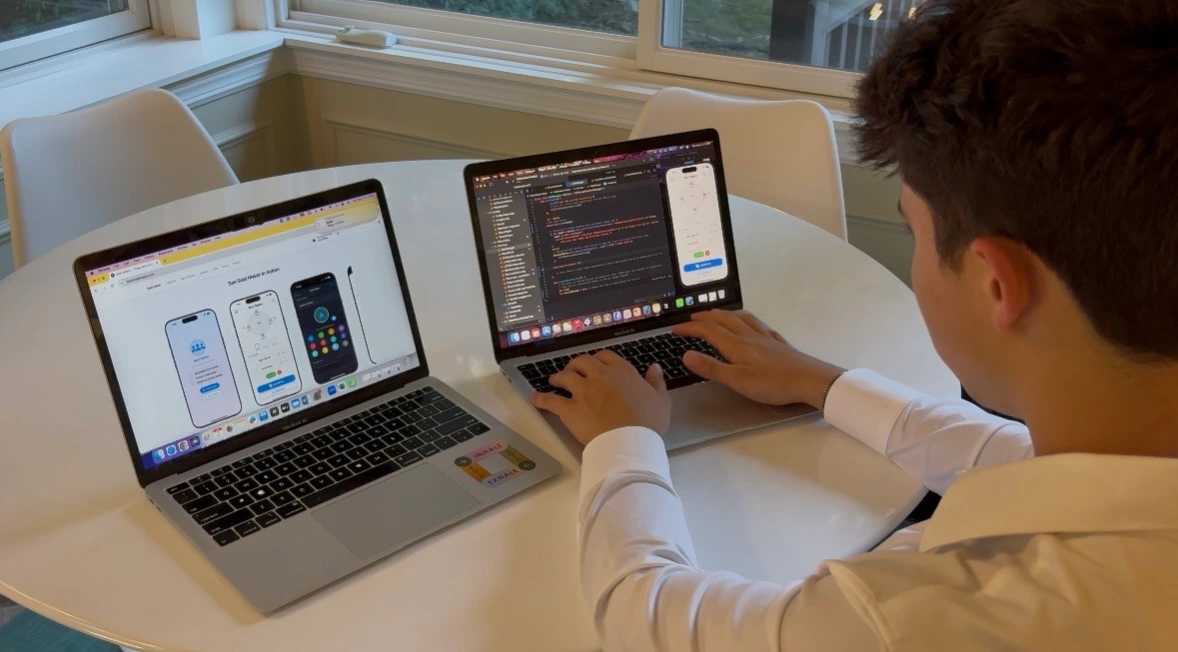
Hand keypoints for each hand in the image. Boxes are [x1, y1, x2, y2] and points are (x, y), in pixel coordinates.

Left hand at [530, 350, 670, 445]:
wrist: (631, 442)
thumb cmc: (648, 423)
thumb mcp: (661, 399)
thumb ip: (656, 381)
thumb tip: (654, 367)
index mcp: (622, 371)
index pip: (605, 356)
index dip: (598, 359)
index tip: (596, 365)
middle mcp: (600, 376)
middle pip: (582, 361)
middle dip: (576, 365)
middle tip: (573, 371)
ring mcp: (583, 391)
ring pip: (565, 376)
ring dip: (558, 377)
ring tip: (554, 380)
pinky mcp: (570, 409)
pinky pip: (551, 400)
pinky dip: (541, 398)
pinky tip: (536, 398)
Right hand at [672, 310, 843, 408]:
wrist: (810, 380)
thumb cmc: (774, 383)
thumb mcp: (737, 380)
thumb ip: (711, 368)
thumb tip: (686, 355)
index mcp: (737, 345)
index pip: (708, 331)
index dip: (690, 328)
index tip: (676, 329)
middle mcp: (750, 336)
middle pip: (725, 319)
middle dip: (706, 317)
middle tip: (693, 317)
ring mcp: (766, 338)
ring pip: (743, 318)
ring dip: (727, 313)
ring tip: (718, 314)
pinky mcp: (779, 344)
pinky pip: (759, 325)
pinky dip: (748, 321)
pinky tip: (752, 326)